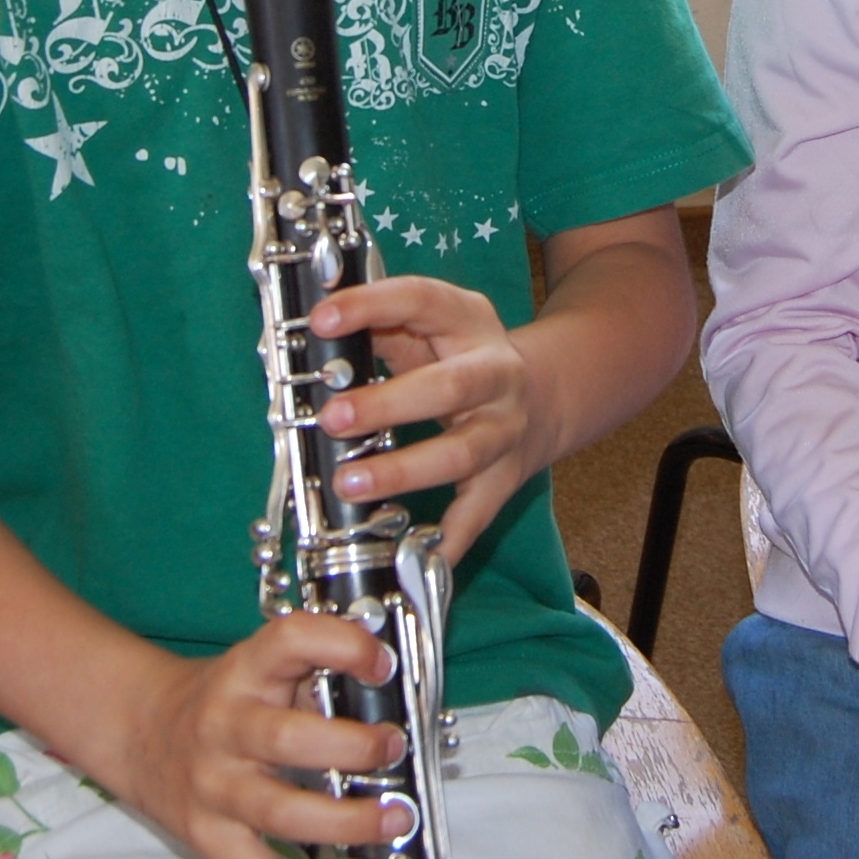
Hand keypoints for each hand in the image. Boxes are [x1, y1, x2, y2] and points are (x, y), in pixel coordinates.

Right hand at [99, 614, 414, 858]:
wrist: (141, 730)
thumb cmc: (220, 699)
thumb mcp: (260, 667)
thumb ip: (316, 674)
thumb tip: (388, 695)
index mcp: (245, 670)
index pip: (291, 641)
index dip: (342, 647)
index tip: (383, 664)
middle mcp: (225, 726)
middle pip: (288, 739)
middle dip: (352, 748)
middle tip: (392, 749)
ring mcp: (214, 785)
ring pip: (278, 810)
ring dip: (343, 820)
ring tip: (391, 820)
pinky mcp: (207, 833)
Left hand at [308, 275, 554, 563]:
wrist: (542, 395)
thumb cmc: (459, 357)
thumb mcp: (427, 326)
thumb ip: (378, 327)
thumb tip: (316, 338)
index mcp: (469, 321)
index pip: (420, 299)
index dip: (371, 306)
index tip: (322, 321)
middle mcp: (496, 374)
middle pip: (449, 387)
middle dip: (388, 405)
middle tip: (332, 418)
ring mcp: (504, 430)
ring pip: (460, 454)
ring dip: (403, 472)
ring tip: (350, 485)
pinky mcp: (505, 478)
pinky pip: (475, 514)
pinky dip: (447, 542)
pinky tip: (413, 559)